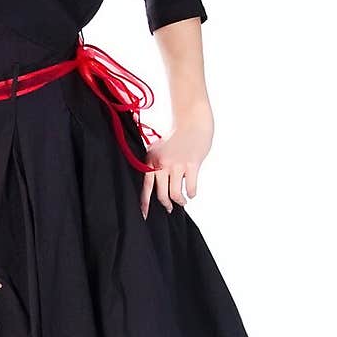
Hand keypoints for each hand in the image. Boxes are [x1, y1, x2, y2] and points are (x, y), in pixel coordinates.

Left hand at [140, 95, 213, 219]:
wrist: (192, 121)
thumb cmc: (176, 137)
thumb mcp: (159, 148)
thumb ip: (155, 165)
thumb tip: (157, 186)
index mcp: (151, 160)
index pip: (145, 186)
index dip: (144, 203)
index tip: (144, 215)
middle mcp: (162, 164)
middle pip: (161, 194)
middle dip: (166, 204)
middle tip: (170, 208)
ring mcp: (177, 165)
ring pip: (175, 194)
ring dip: (180, 201)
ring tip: (182, 201)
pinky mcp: (192, 164)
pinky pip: (190, 187)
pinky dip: (191, 193)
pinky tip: (191, 193)